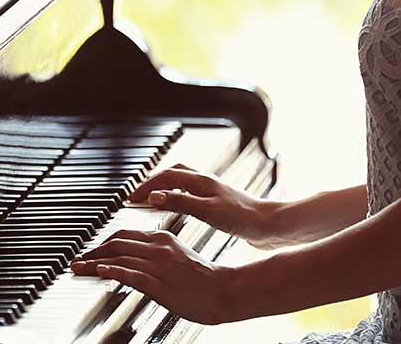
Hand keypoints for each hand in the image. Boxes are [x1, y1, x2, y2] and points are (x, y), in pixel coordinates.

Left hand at [70, 230, 235, 324]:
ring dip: (94, 263)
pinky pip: (132, 275)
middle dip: (92, 252)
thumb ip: (156, 253)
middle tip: (77, 261)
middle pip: (115, 244)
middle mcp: (158, 248)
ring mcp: (159, 266)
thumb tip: (135, 258)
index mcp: (162, 238)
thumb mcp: (178, 256)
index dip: (102, 243)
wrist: (226, 290)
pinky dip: (113, 271)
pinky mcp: (160, 284)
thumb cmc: (204, 278)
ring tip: (78, 268)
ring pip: (118, 258)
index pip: (123, 235)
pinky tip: (100, 272)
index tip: (90, 253)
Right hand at [131, 164, 277, 246]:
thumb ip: (179, 203)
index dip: (145, 187)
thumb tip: (153, 197)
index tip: (129, 198)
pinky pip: (190, 194)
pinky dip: (176, 197)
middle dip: (152, 183)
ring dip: (164, 188)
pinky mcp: (218, 203)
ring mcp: (212, 191)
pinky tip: (178, 209)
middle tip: (136, 196)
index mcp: (200, 182)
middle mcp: (205, 182)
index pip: (164, 177)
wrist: (270, 226)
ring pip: (181, 182)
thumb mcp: (207, 212)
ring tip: (151, 200)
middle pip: (172, 174)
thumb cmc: (243, 219)